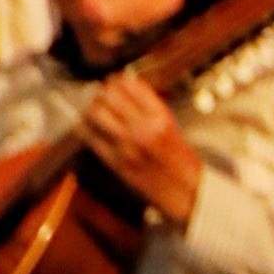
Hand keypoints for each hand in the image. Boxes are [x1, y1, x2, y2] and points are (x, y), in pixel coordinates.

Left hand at [71, 77, 201, 230]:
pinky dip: (86, 129)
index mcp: (160, 117)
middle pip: (109, 95)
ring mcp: (128, 146)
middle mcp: (143, 128)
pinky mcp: (117, 162)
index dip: (117, 80)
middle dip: (102, 93)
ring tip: (95, 111)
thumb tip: (124, 86)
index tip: (114, 82)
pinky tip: (89, 127)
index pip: (129, 85)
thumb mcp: (171, 125)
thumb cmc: (180, 160)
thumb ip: (148, 105)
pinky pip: (91, 138)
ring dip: (92, 109)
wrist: (187, 192)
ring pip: (95, 113)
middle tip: (101, 95)